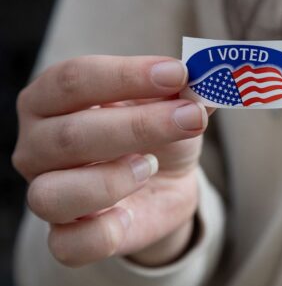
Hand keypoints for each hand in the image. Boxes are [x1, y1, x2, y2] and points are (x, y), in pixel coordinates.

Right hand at [13, 55, 209, 266]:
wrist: (164, 180)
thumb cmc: (159, 133)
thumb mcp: (175, 105)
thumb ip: (186, 92)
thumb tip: (206, 81)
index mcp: (53, 98)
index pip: (74, 79)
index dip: (127, 75)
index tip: (178, 74)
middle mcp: (37, 145)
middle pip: (69, 135)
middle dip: (139, 126)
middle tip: (189, 118)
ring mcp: (45, 193)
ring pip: (53, 195)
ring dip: (112, 180)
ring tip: (149, 166)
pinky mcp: (66, 236)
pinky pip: (69, 244)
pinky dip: (103, 233)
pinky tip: (129, 215)